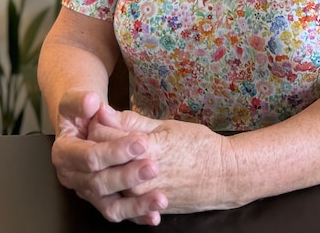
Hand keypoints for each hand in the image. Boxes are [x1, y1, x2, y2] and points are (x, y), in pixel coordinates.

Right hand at [51, 90, 167, 224]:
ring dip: (136, 205)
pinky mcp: (101, 201)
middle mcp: (72, 177)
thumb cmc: (82, 111)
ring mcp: (87, 192)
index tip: (141, 143)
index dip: (114, 151)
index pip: (89, 157)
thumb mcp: (78, 100)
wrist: (83, 122)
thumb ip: (81, 100)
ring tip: (161, 199)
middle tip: (153, 167)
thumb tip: (91, 102)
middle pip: (99, 183)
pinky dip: (137, 216)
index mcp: (64, 153)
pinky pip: (119, 213)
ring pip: (109, 206)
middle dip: (128, 176)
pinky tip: (155, 215)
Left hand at [90, 104, 239, 213]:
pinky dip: (118, 187)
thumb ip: (131, 122)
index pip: (101, 134)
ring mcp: (141, 195)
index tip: (96, 117)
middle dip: (95, 145)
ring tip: (111, 155)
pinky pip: (122, 200)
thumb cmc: (198, 145)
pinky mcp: (147, 208)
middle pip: (100, 159)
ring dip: (105, 167)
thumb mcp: (165, 126)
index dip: (95, 123)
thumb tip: (103, 111)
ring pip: (107, 181)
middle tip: (99, 134)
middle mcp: (137, 175)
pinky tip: (121, 176)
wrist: (224, 176)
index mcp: (142, 149)